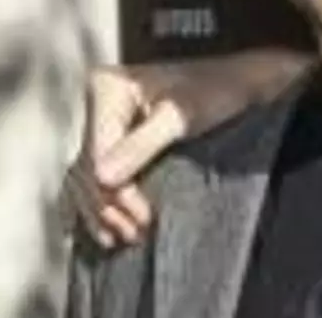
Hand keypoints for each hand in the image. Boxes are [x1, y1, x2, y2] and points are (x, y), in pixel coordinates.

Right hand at [63, 49, 312, 248]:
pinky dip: (99, 200)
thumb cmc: (217, 91)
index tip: (143, 218)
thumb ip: (142, 145)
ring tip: (124, 237)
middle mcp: (97, 101)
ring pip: (85, 175)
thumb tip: (102, 179)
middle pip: (88, 165)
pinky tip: (106, 228)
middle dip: (108, 204)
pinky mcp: (111, 137)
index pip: (98, 150)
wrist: (236, 83)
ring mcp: (100, 120)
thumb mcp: (183, 117)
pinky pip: (91, 175)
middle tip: (136, 234)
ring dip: (102, 208)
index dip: (117, 189)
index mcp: (107, 86)